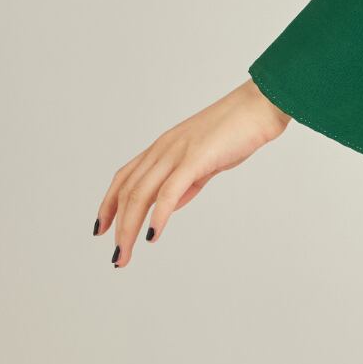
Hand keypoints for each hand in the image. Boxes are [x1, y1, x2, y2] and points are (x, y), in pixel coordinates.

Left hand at [95, 80, 290, 269]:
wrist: (261, 106)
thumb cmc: (238, 131)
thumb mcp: (205, 161)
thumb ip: (186, 183)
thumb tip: (170, 205)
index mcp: (163, 148)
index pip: (124, 179)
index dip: (108, 205)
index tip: (101, 228)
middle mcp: (162, 149)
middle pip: (127, 192)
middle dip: (117, 227)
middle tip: (117, 257)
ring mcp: (176, 153)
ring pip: (141, 194)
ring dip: (129, 227)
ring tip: (125, 253)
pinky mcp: (195, 158)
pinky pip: (169, 191)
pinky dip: (157, 215)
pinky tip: (152, 234)